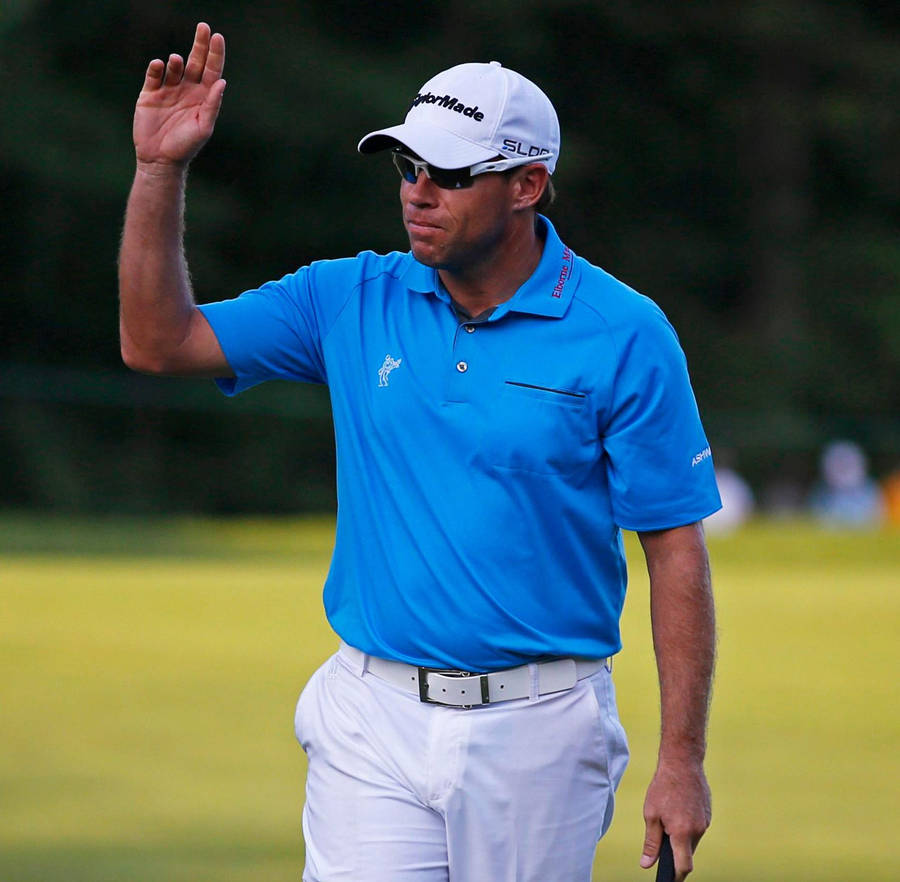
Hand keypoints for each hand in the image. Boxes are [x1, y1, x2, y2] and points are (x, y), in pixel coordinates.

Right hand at [133, 22, 225, 171]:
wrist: (160, 160)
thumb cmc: (186, 146)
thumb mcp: (203, 127)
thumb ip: (212, 105)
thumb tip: (222, 82)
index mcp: (203, 97)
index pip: (211, 70)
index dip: (215, 54)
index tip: (217, 37)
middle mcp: (187, 90)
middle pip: (195, 62)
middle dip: (200, 45)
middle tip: (204, 27)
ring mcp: (168, 90)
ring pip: (174, 67)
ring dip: (176, 62)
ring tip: (177, 61)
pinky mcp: (149, 94)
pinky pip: (153, 76)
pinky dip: (156, 68)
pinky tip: (159, 65)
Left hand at [640, 757, 710, 880]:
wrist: (682, 762)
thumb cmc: (663, 787)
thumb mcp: (651, 814)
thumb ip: (651, 842)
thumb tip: (647, 864)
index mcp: (682, 833)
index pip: (683, 866)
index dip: (676, 877)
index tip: (669, 880)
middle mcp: (698, 830)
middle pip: (687, 852)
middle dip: (675, 851)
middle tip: (661, 838)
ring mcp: (705, 821)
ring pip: (692, 839)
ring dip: (681, 836)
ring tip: (668, 818)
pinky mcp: (708, 813)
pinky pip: (697, 826)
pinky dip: (687, 824)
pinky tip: (678, 810)